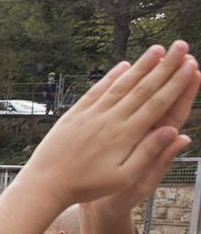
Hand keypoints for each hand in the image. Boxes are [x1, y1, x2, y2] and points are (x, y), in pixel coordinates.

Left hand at [23, 41, 198, 211]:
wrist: (46, 184)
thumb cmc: (87, 186)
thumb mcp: (123, 178)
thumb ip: (149, 153)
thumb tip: (174, 131)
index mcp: (126, 135)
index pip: (158, 103)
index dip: (176, 83)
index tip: (190, 66)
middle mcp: (110, 120)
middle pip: (143, 88)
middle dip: (165, 67)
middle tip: (182, 47)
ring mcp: (91, 114)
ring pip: (121, 85)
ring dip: (141, 65)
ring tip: (158, 49)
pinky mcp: (75, 114)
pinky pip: (96, 90)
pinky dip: (111, 77)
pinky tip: (123, 65)